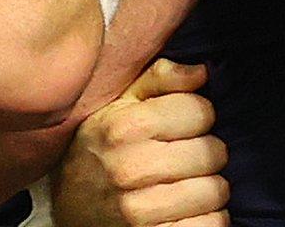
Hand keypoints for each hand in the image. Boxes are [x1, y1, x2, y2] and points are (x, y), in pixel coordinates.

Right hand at [50, 58, 229, 226]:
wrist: (68, 208)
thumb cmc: (101, 147)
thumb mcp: (119, 103)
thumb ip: (161, 79)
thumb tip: (202, 72)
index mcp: (125, 127)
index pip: (202, 111)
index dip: (197, 117)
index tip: (181, 126)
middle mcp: (131, 168)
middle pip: (214, 152)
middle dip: (205, 154)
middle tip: (183, 159)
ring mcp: (140, 210)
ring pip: (216, 191)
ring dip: (208, 188)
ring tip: (185, 185)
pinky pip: (211, 224)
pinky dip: (207, 218)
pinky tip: (187, 210)